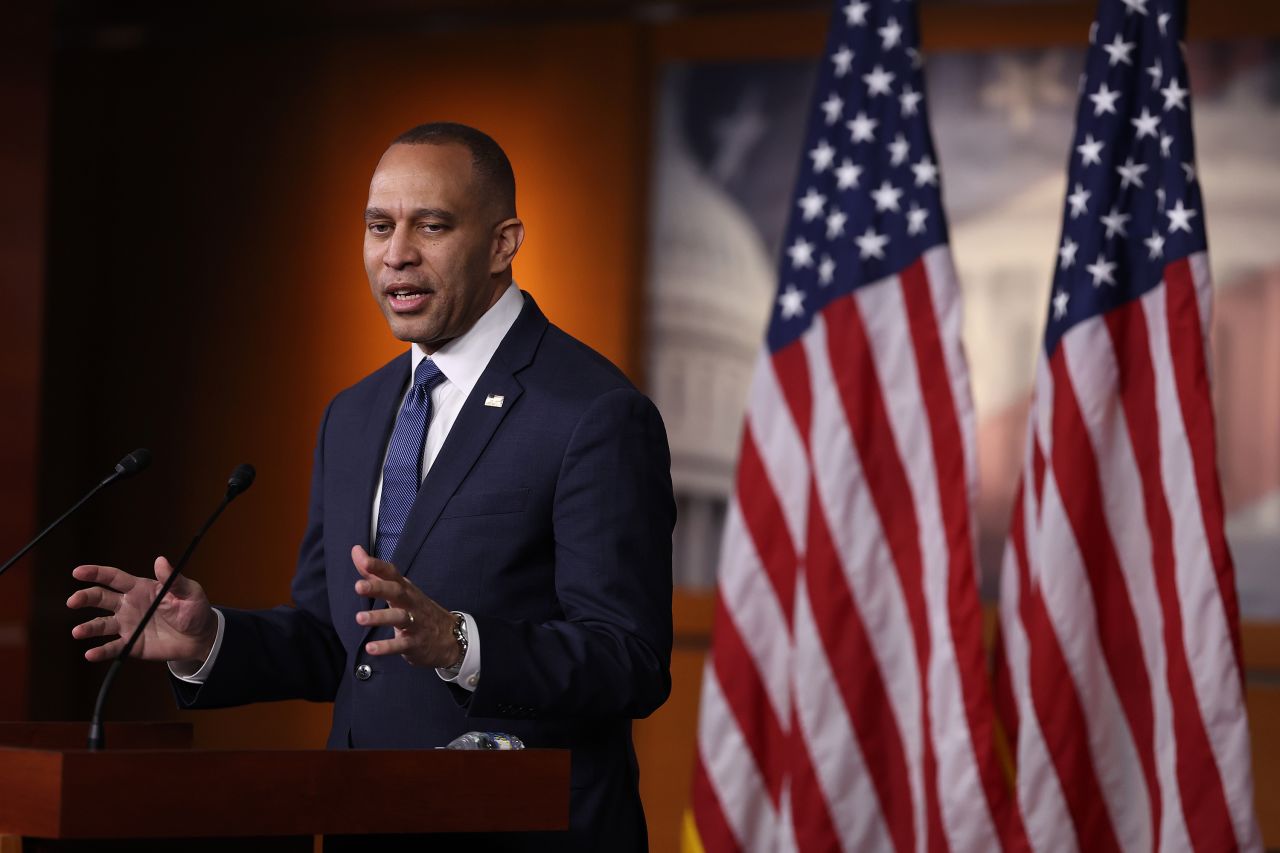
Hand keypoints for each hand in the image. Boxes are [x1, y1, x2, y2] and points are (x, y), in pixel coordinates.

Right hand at [67, 558, 218, 666]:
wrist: (201, 637)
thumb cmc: (194, 610)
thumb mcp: (189, 592)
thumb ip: (173, 580)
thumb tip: (161, 561)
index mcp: (140, 588)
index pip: (113, 578)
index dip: (96, 573)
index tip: (78, 572)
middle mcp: (128, 605)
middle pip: (100, 598)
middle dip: (85, 598)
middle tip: (73, 601)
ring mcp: (128, 625)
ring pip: (101, 624)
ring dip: (88, 627)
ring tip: (78, 631)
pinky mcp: (131, 644)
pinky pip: (113, 648)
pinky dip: (100, 651)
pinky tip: (90, 654)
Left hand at [351, 545, 459, 668]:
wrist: (451, 637)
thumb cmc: (417, 610)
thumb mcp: (399, 590)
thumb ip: (375, 573)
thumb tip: (356, 551)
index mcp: (405, 589)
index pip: (392, 574)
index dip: (378, 566)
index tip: (363, 560)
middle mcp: (411, 602)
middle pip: (396, 592)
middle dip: (378, 588)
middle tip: (359, 586)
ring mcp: (415, 623)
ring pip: (398, 617)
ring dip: (379, 617)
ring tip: (360, 618)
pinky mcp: (415, 643)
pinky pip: (400, 645)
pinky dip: (386, 647)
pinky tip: (371, 648)